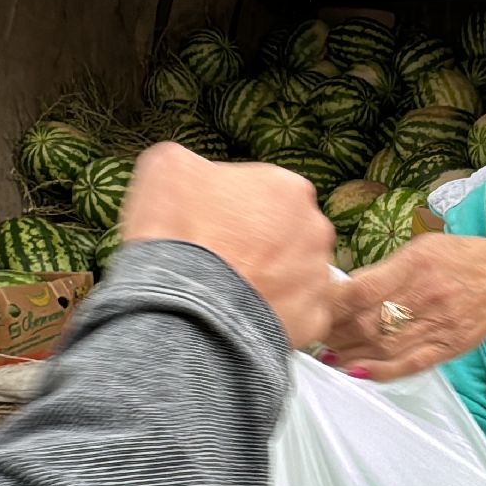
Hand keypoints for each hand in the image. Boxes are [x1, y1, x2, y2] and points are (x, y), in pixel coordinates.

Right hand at [120, 143, 334, 346]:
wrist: (183, 307)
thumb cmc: (177, 233)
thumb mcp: (167, 169)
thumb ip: (192, 164)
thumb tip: (192, 173)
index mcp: (288, 188)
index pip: (268, 194)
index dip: (238, 211)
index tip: (216, 227)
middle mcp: (315, 230)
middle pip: (289, 235)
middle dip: (262, 246)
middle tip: (224, 261)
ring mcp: (318, 278)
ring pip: (296, 277)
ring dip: (271, 282)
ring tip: (230, 293)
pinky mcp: (314, 320)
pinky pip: (297, 316)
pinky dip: (274, 318)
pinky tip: (243, 318)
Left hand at [326, 232, 485, 380]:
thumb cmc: (462, 259)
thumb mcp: (423, 248)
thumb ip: (385, 270)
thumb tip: (345, 290)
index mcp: (416, 264)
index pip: (363, 289)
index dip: (332, 305)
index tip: (311, 309)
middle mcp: (426, 295)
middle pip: (368, 321)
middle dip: (335, 332)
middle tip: (311, 337)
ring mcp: (438, 325)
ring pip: (384, 346)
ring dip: (349, 354)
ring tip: (326, 356)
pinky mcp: (448, 348)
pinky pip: (410, 364)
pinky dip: (381, 371)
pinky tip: (357, 372)